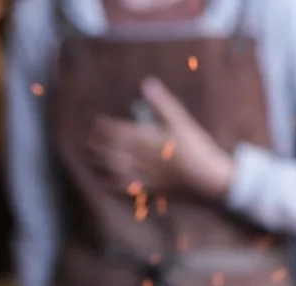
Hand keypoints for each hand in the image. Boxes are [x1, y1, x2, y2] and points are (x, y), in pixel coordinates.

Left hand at [87, 78, 234, 202]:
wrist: (212, 182)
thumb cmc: (199, 150)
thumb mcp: (183, 122)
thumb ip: (163, 103)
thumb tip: (147, 83)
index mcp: (147, 140)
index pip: (117, 131)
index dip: (102, 126)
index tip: (93, 120)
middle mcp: (140, 159)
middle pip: (111, 151)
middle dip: (95, 144)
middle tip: (84, 138)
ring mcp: (144, 177)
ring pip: (114, 169)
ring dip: (98, 163)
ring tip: (86, 157)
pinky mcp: (150, 191)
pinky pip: (124, 189)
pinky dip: (111, 185)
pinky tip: (103, 182)